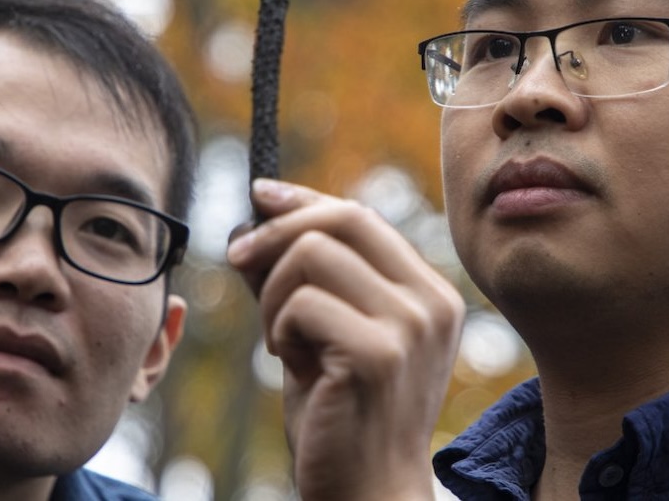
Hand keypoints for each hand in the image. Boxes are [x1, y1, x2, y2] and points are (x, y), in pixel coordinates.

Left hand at [227, 179, 464, 500]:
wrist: (368, 493)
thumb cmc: (342, 416)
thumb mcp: (324, 336)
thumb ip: (302, 280)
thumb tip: (255, 223)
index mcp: (428, 294)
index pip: (363, 218)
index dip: (305, 201)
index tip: (260, 197)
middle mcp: (430, 303)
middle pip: (343, 218)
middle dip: (277, 232)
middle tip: (238, 260)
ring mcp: (410, 327)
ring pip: (313, 254)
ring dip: (273, 295)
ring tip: (280, 342)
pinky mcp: (378, 355)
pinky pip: (301, 303)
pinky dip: (278, 329)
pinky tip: (289, 364)